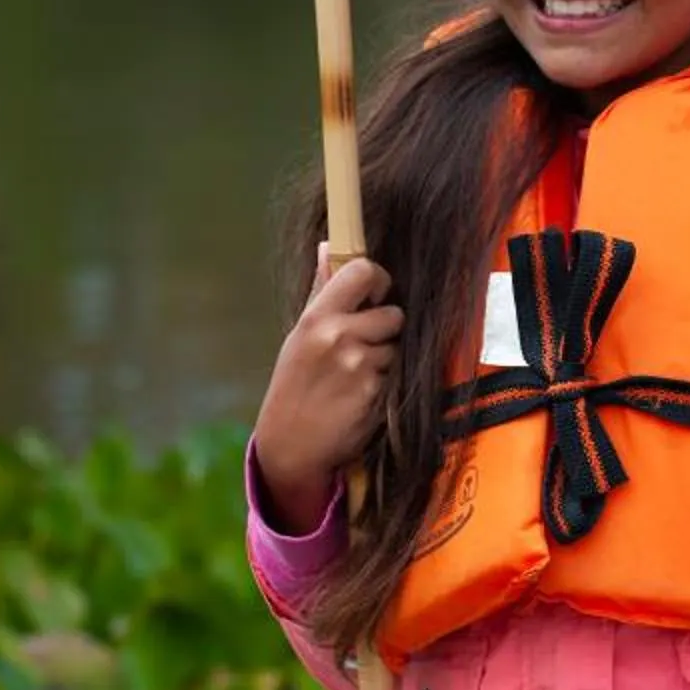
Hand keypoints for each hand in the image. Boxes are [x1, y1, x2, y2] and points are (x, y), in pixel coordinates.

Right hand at [247, 248, 401, 533]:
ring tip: (357, 374)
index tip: (374, 293)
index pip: (363, 271)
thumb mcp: (299, 336)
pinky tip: (362, 394)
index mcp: (317, 317)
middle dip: (386, 327)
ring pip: (398, 346)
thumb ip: (322, 291)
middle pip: (393, 312)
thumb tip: (329, 246)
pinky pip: (398, 374)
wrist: (291, 443)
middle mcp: (339, 337)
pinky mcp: (377, 394)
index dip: (377, 279)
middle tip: (363, 344)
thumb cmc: (295, 384)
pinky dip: (386, 382)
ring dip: (386, 357)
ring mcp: (360, 366)